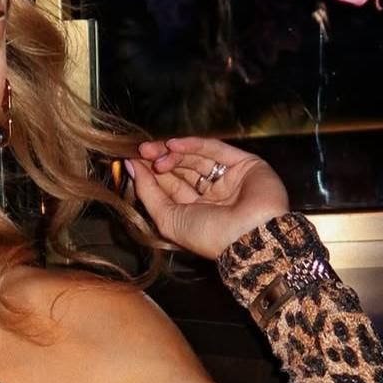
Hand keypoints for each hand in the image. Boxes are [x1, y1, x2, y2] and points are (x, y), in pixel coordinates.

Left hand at [127, 135, 289, 260]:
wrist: (252, 237)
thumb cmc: (209, 236)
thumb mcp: (168, 218)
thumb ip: (148, 192)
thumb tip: (131, 167)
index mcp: (197, 211)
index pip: (171, 185)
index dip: (151, 173)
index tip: (133, 160)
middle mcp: (214, 195)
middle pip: (182, 169)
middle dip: (160, 159)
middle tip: (142, 151)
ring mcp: (230, 178)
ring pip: (197, 157)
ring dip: (173, 153)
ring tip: (153, 151)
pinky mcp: (245, 163)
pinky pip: (215, 149)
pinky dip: (193, 145)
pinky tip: (172, 145)